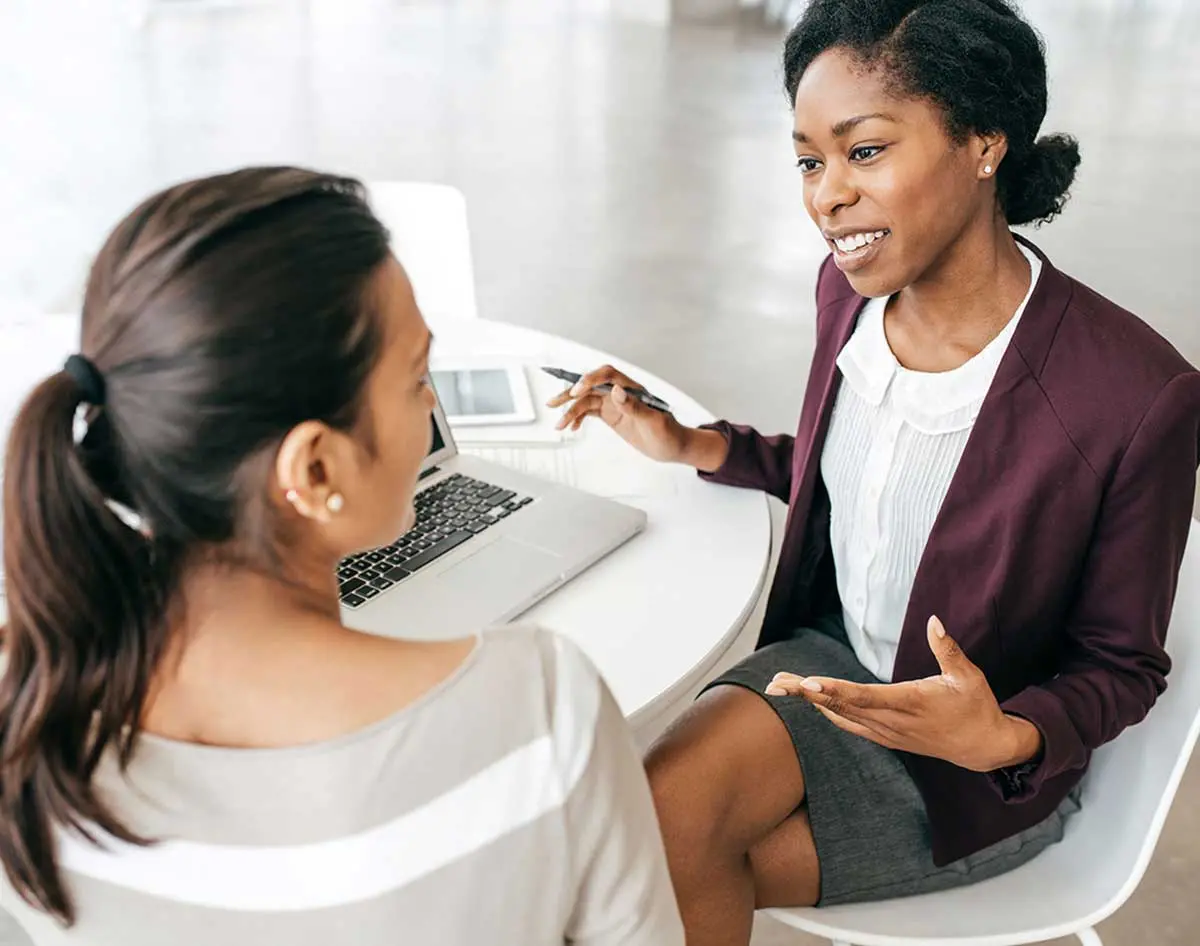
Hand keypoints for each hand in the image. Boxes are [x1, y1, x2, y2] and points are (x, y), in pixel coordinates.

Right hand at [547, 365, 693, 463]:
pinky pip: (590, 412)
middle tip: (554, 402)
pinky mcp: (611, 415)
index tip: (577, 391)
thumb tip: (616, 391)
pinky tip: (572, 427)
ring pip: (587, 401)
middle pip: (591, 386)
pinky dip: (579, 417)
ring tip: (559, 424)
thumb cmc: (669, 433)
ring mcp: (614, 404)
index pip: (607, 376)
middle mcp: (621, 393)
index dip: (590, 379)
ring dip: (571, 410)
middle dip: (571, 393)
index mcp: (632, 389)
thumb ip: (634, 406)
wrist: (673, 446)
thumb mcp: (654, 422)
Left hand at [764, 616, 1042, 771]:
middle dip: (807, 694)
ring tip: (780, 686)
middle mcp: (894, 721)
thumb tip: (933, 621)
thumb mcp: (968, 676)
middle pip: (842, 706)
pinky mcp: (888, 738)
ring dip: (810, 701)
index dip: (834, 691)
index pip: (866, 696)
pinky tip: (810, 701)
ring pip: (841, 715)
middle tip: (775, 683)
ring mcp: (888, 733)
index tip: (807, 684)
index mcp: (913, 702)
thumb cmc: (976, 706)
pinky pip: (851, 725)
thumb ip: (947, 649)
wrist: (983, 748)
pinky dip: (828, 711)